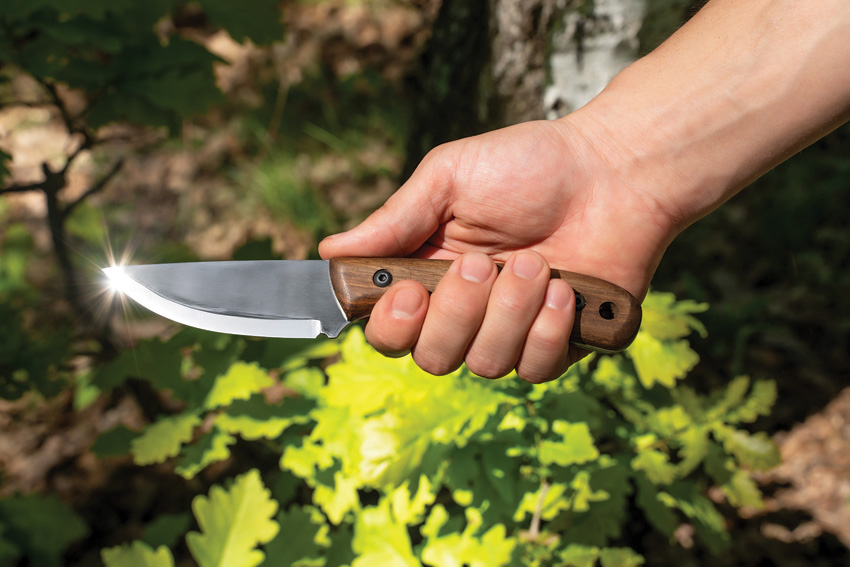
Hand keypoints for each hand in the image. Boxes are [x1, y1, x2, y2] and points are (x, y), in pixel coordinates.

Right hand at [319, 117, 676, 381]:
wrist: (614, 172)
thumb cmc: (530, 166)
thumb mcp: (449, 178)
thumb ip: (393, 221)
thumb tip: (329, 252)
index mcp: (430, 273)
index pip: (389, 329)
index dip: (393, 324)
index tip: (412, 292)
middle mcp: (465, 312)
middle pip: (431, 357)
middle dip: (458, 313)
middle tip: (485, 263)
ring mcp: (511, 333)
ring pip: (485, 365)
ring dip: (510, 312)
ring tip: (538, 263)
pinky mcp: (557, 346)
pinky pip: (535, 369)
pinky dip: (549, 329)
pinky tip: (567, 290)